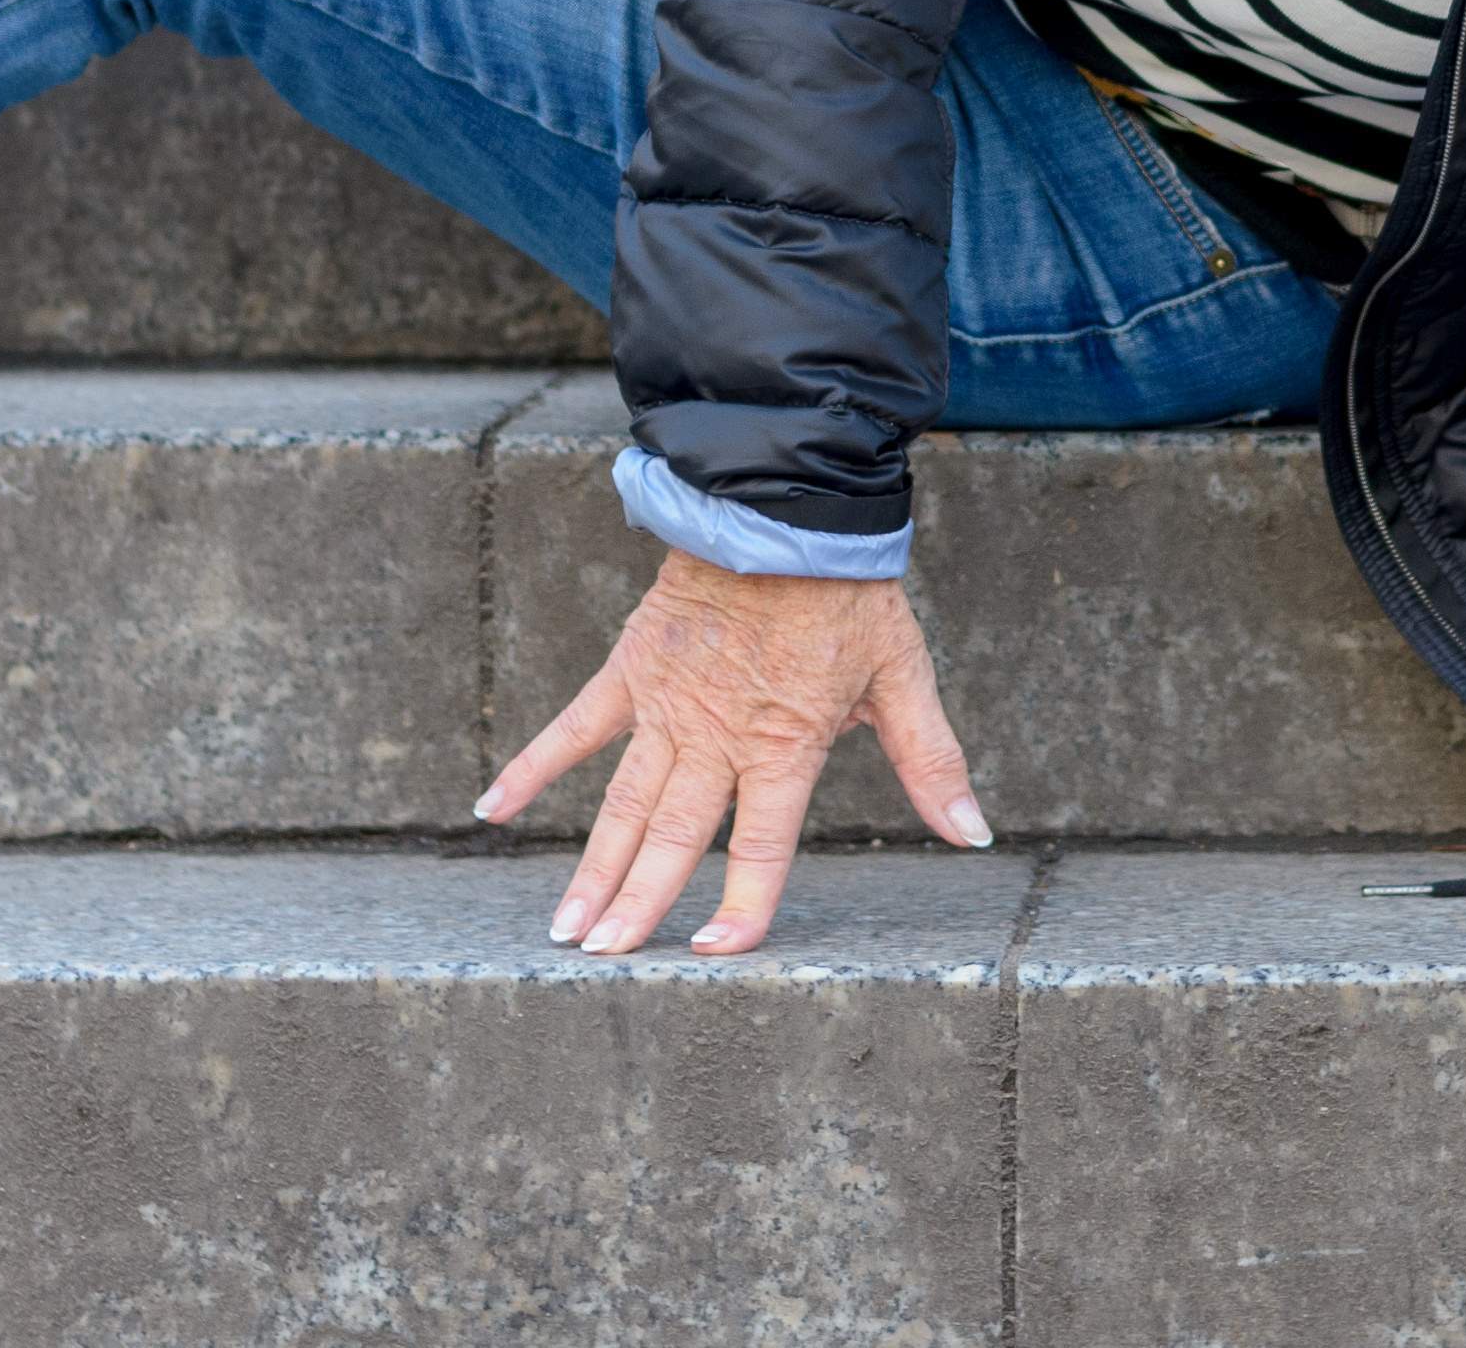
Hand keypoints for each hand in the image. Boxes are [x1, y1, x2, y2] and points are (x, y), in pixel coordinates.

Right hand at [474, 551, 991, 957]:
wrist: (788, 504)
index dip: (739, 910)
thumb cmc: (849, 591)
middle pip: (672, 838)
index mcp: (784, 746)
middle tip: (603, 960)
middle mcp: (718, 737)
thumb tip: (973, 834)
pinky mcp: (632, 666)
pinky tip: (492, 810)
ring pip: (622, 802)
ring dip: (592, 868)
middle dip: (638, 907)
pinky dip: (534, 766)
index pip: (759, 849)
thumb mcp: (903, 676)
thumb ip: (931, 762)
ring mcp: (666, 704)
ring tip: (564, 927)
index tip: (712, 957)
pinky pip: (574, 725)